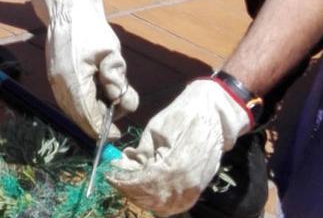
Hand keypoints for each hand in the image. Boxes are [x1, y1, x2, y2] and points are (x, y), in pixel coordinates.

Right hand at [30, 0, 138, 138]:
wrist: (68, 10)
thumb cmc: (91, 29)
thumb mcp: (111, 52)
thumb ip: (116, 77)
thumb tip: (118, 99)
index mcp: (74, 80)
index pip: (88, 117)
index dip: (103, 129)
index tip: (118, 134)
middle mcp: (60, 86)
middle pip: (80, 117)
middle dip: (102, 118)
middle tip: (120, 106)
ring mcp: (55, 82)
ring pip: (75, 110)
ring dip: (94, 109)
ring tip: (111, 92)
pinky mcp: (56, 78)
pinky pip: (70, 100)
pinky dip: (85, 101)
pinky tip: (98, 89)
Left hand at [106, 79, 251, 216]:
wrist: (212, 115)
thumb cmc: (182, 116)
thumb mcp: (155, 129)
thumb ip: (141, 152)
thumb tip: (124, 164)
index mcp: (175, 165)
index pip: (142, 183)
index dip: (123, 181)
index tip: (109, 174)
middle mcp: (186, 183)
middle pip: (151, 198)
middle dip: (130, 190)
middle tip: (117, 178)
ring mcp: (194, 188)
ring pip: (163, 206)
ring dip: (143, 197)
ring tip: (130, 183)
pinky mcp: (198, 189)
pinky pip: (176, 205)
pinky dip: (159, 202)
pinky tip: (147, 191)